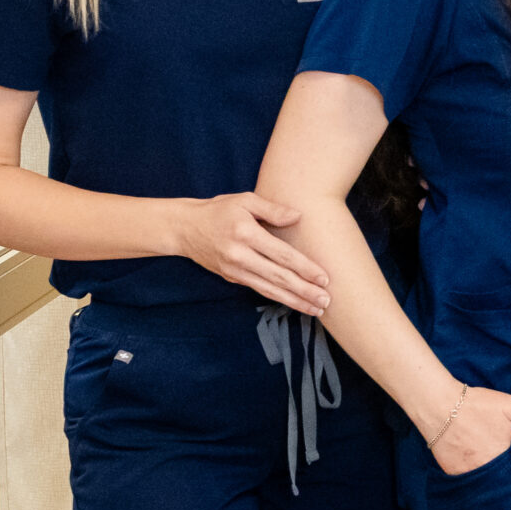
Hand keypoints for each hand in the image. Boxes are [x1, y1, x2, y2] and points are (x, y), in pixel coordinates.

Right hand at [170, 194, 329, 313]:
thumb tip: (297, 217)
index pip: (281, 255)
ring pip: (268, 289)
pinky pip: (258, 289)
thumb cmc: (219, 210)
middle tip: (326, 301)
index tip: (324, 279)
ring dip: (294, 301)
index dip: (305, 268)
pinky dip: (277, 297)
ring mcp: (234, 270)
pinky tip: (295, 303)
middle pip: (278, 277)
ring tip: (316, 309)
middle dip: (304, 291)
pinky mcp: (231, 277)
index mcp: (246, 234)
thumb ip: (272, 208)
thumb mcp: (245, 200)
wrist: (184, 228)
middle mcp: (239, 256)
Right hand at [423, 385, 510, 476]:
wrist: (439, 405)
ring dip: (494, 477)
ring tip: (497, 467)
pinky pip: (469, 480)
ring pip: (487, 481)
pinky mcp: (453, 473)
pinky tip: (478, 464)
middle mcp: (487, 469)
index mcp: (505, 455)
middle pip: (505, 479)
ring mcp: (468, 473)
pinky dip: (475, 475)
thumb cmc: (478, 404)